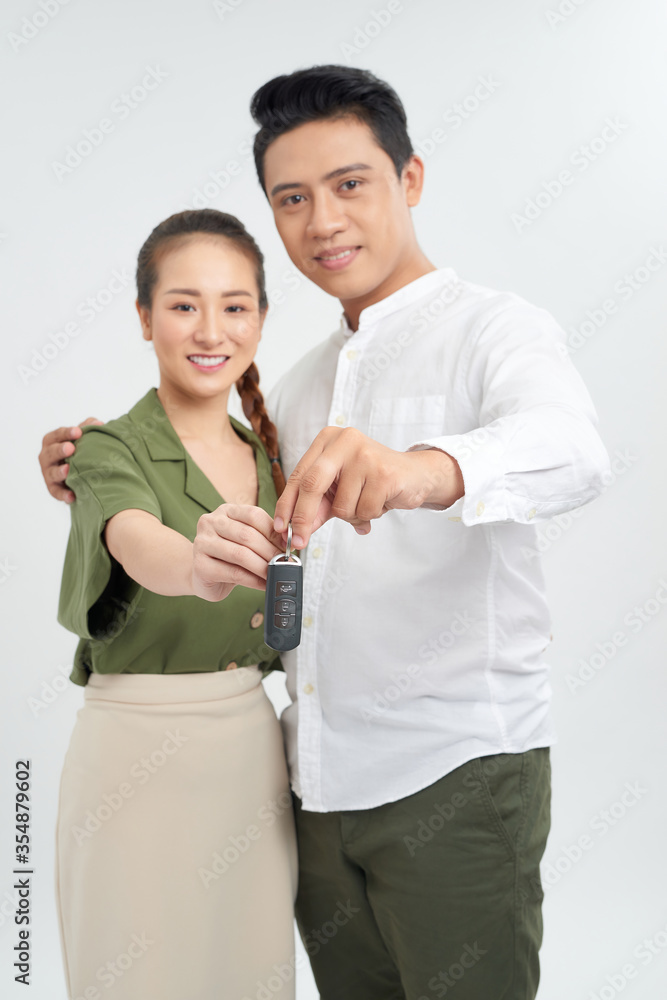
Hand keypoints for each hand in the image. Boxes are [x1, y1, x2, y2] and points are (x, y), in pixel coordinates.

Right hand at [39, 418, 103, 502]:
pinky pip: (57, 493)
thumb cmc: (80, 450)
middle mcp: (47, 457)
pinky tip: (72, 496)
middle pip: (50, 453)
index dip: (66, 433)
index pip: (56, 435)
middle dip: (59, 450)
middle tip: (71, 448)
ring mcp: (49, 474)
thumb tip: (97, 423)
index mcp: (52, 442)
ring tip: (68, 470)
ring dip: (59, 472)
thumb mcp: (83, 437)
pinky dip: (63, 495)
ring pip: (51, 473)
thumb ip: (88, 428)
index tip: (78, 432)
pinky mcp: (54, 489)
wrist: (81, 473)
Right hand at [192, 504, 283, 601]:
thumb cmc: (228, 556)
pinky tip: (263, 584)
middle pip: (247, 535)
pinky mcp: (200, 565)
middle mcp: (210, 522)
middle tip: (284, 563)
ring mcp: (202, 543)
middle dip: (270, 551)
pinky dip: (253, 580)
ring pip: (240, 554)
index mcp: (226, 511)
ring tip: (274, 574)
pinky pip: (233, 573)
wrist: (202, 575)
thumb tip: (287, 543)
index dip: (274, 532)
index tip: (288, 546)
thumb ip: (263, 537)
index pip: (254, 515)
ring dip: (262, 567)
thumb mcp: (246, 540)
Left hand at [273, 427, 463, 548]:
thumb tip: (292, 531)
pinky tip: (381, 503)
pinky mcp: (384, 473)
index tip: (280, 528)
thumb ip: (316, 506)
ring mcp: (365, 455)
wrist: (415, 475)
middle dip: (303, 518)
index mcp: (327, 440)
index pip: (299, 475)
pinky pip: (364, 510)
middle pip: (312, 485)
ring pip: (341, 505)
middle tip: (298, 541)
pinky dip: (370, 515)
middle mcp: (344, 441)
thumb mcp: (338, 490)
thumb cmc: (372, 480)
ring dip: (352, 517)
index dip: (286, 504)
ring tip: (367, 504)